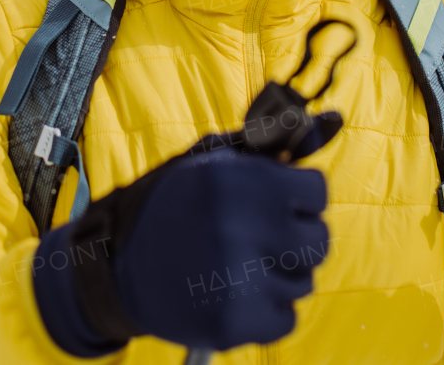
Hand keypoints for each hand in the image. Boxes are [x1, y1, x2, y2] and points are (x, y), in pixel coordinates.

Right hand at [32, 144, 328, 355]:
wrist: (114, 267)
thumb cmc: (170, 206)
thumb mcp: (210, 162)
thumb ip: (268, 144)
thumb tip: (330, 120)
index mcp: (236, 181)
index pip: (316, 191)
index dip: (296, 197)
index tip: (271, 203)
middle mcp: (239, 228)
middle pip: (318, 240)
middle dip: (293, 238)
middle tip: (256, 238)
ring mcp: (237, 281)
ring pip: (303, 281)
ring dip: (278, 275)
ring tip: (236, 265)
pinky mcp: (233, 324)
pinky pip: (286, 319)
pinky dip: (266, 312)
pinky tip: (234, 294)